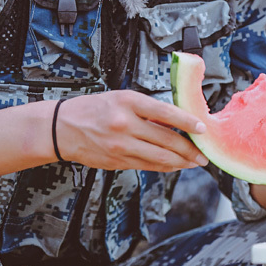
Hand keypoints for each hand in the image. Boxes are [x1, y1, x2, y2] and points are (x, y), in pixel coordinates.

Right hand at [54, 90, 208, 171]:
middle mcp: (125, 124)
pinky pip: (148, 166)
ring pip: (160, 158)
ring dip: (181, 162)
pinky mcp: (118, 161)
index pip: (166, 113)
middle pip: (167, 140)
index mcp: (128, 102)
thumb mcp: (120, 99)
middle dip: (190, 150)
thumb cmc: (92, 110)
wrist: (61, 128)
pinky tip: (174, 165)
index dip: (188, 122)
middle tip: (204, 154)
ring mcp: (121, 146)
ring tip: (194, 162)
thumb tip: (176, 122)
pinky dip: (164, 167)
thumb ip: (147, 110)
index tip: (202, 128)